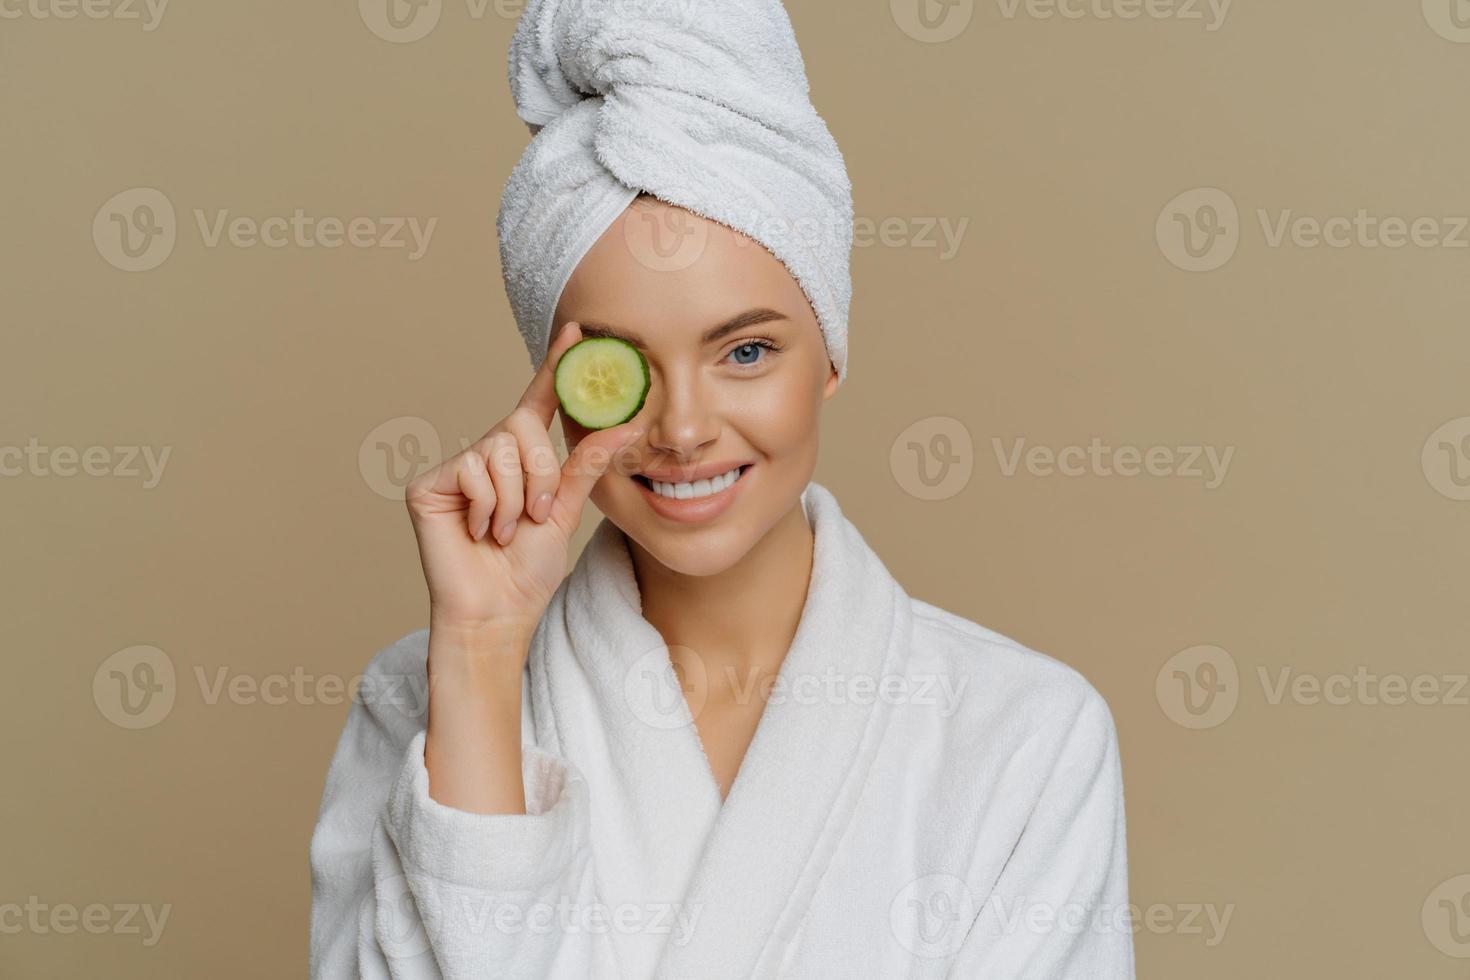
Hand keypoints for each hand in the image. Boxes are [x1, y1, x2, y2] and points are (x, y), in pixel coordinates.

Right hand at [405, 322, 645, 636]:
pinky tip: (480, 532)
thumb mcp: (567, 509)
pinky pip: (472, 470)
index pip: (539, 402)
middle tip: (537, 516)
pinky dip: (489, 507)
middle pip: (521, 427)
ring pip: (500, 451)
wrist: (498, 610)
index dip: (555, 367)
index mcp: (521, 458)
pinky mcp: (428, 484)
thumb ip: (588, 463)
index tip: (576, 330)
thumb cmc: (529, 568)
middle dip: (540, 475)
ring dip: (516, 500)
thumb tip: (628, 422)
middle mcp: (486, 454)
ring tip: (506, 531)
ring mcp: (455, 467)